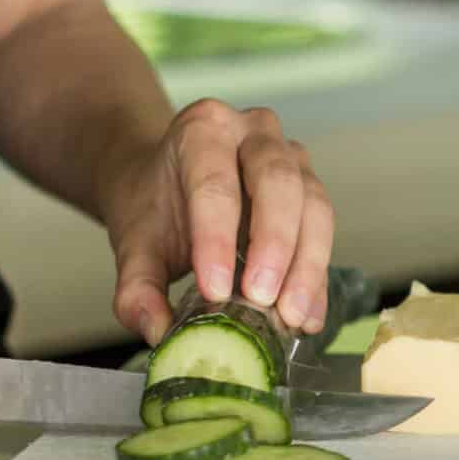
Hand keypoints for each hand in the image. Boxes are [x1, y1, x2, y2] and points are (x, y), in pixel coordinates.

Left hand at [99, 99, 336, 343]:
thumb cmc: (155, 206)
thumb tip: (156, 329)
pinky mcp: (312, 188)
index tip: (215, 290)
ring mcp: (292, 156)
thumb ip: (136, 286)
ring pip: (314, 205)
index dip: (217, 239)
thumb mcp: (135, 243)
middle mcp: (255, 132)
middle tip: (262, 299)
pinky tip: (308, 317)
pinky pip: (324, 231)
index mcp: (203, 130)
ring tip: (291, 315)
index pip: (214, 184)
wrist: (170, 182)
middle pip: (278, 181)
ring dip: (306, 264)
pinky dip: (318, 278)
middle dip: (274, 244)